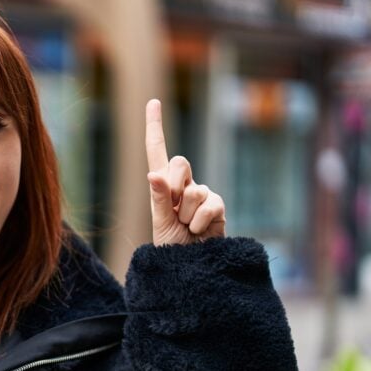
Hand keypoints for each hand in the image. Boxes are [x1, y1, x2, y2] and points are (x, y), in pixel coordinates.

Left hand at [145, 99, 225, 245]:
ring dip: (185, 215)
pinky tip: (199, 233)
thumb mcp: (160, 225)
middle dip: (172, 188)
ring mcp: (202, 194)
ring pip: (193, 190)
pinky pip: (209, 205)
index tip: (153, 102)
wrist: (191, 268)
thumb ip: (158, 200)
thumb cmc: (171, 247)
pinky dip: (199, 223)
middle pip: (179, 163)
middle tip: (173, 214)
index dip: (155, 126)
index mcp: (161, 186)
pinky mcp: (217, 206)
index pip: (157, 151)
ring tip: (185, 229)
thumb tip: (153, 174)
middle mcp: (182, 185)